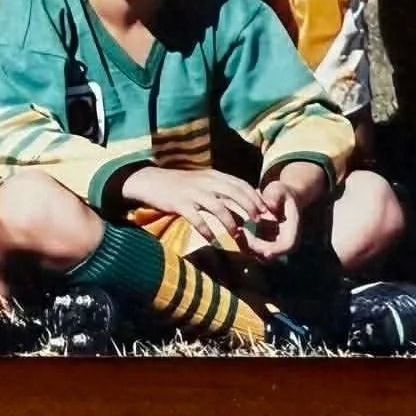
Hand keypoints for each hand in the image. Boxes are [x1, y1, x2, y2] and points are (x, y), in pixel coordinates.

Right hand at [120, 165, 271, 250]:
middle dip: (249, 208)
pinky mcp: (179, 203)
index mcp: (211, 175)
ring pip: (218, 207)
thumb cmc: (178, 185)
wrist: (149, 181)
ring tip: (237, 235)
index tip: (266, 211)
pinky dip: (207, 231)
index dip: (255, 197)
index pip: (240, 183)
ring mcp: (192, 192)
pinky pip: (197, 219)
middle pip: (234, 193)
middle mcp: (204, 182)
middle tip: (258, 222)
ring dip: (230, 222)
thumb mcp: (202, 183)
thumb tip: (242, 211)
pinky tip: (213, 240)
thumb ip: (221, 193)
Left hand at [237, 179, 301, 261]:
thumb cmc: (280, 193)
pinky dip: (245, 244)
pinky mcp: (266, 244)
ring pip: (261, 256)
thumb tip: (270, 206)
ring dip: (248, 247)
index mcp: (293, 229)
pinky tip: (238, 230)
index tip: (264, 251)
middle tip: (241, 232)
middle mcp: (286, 241)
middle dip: (255, 247)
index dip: (277, 250)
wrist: (282, 198)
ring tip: (238, 230)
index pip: (287, 245)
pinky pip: (255, 251)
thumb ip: (275, 197)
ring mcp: (276, 244)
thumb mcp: (278, 190)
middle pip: (272, 254)